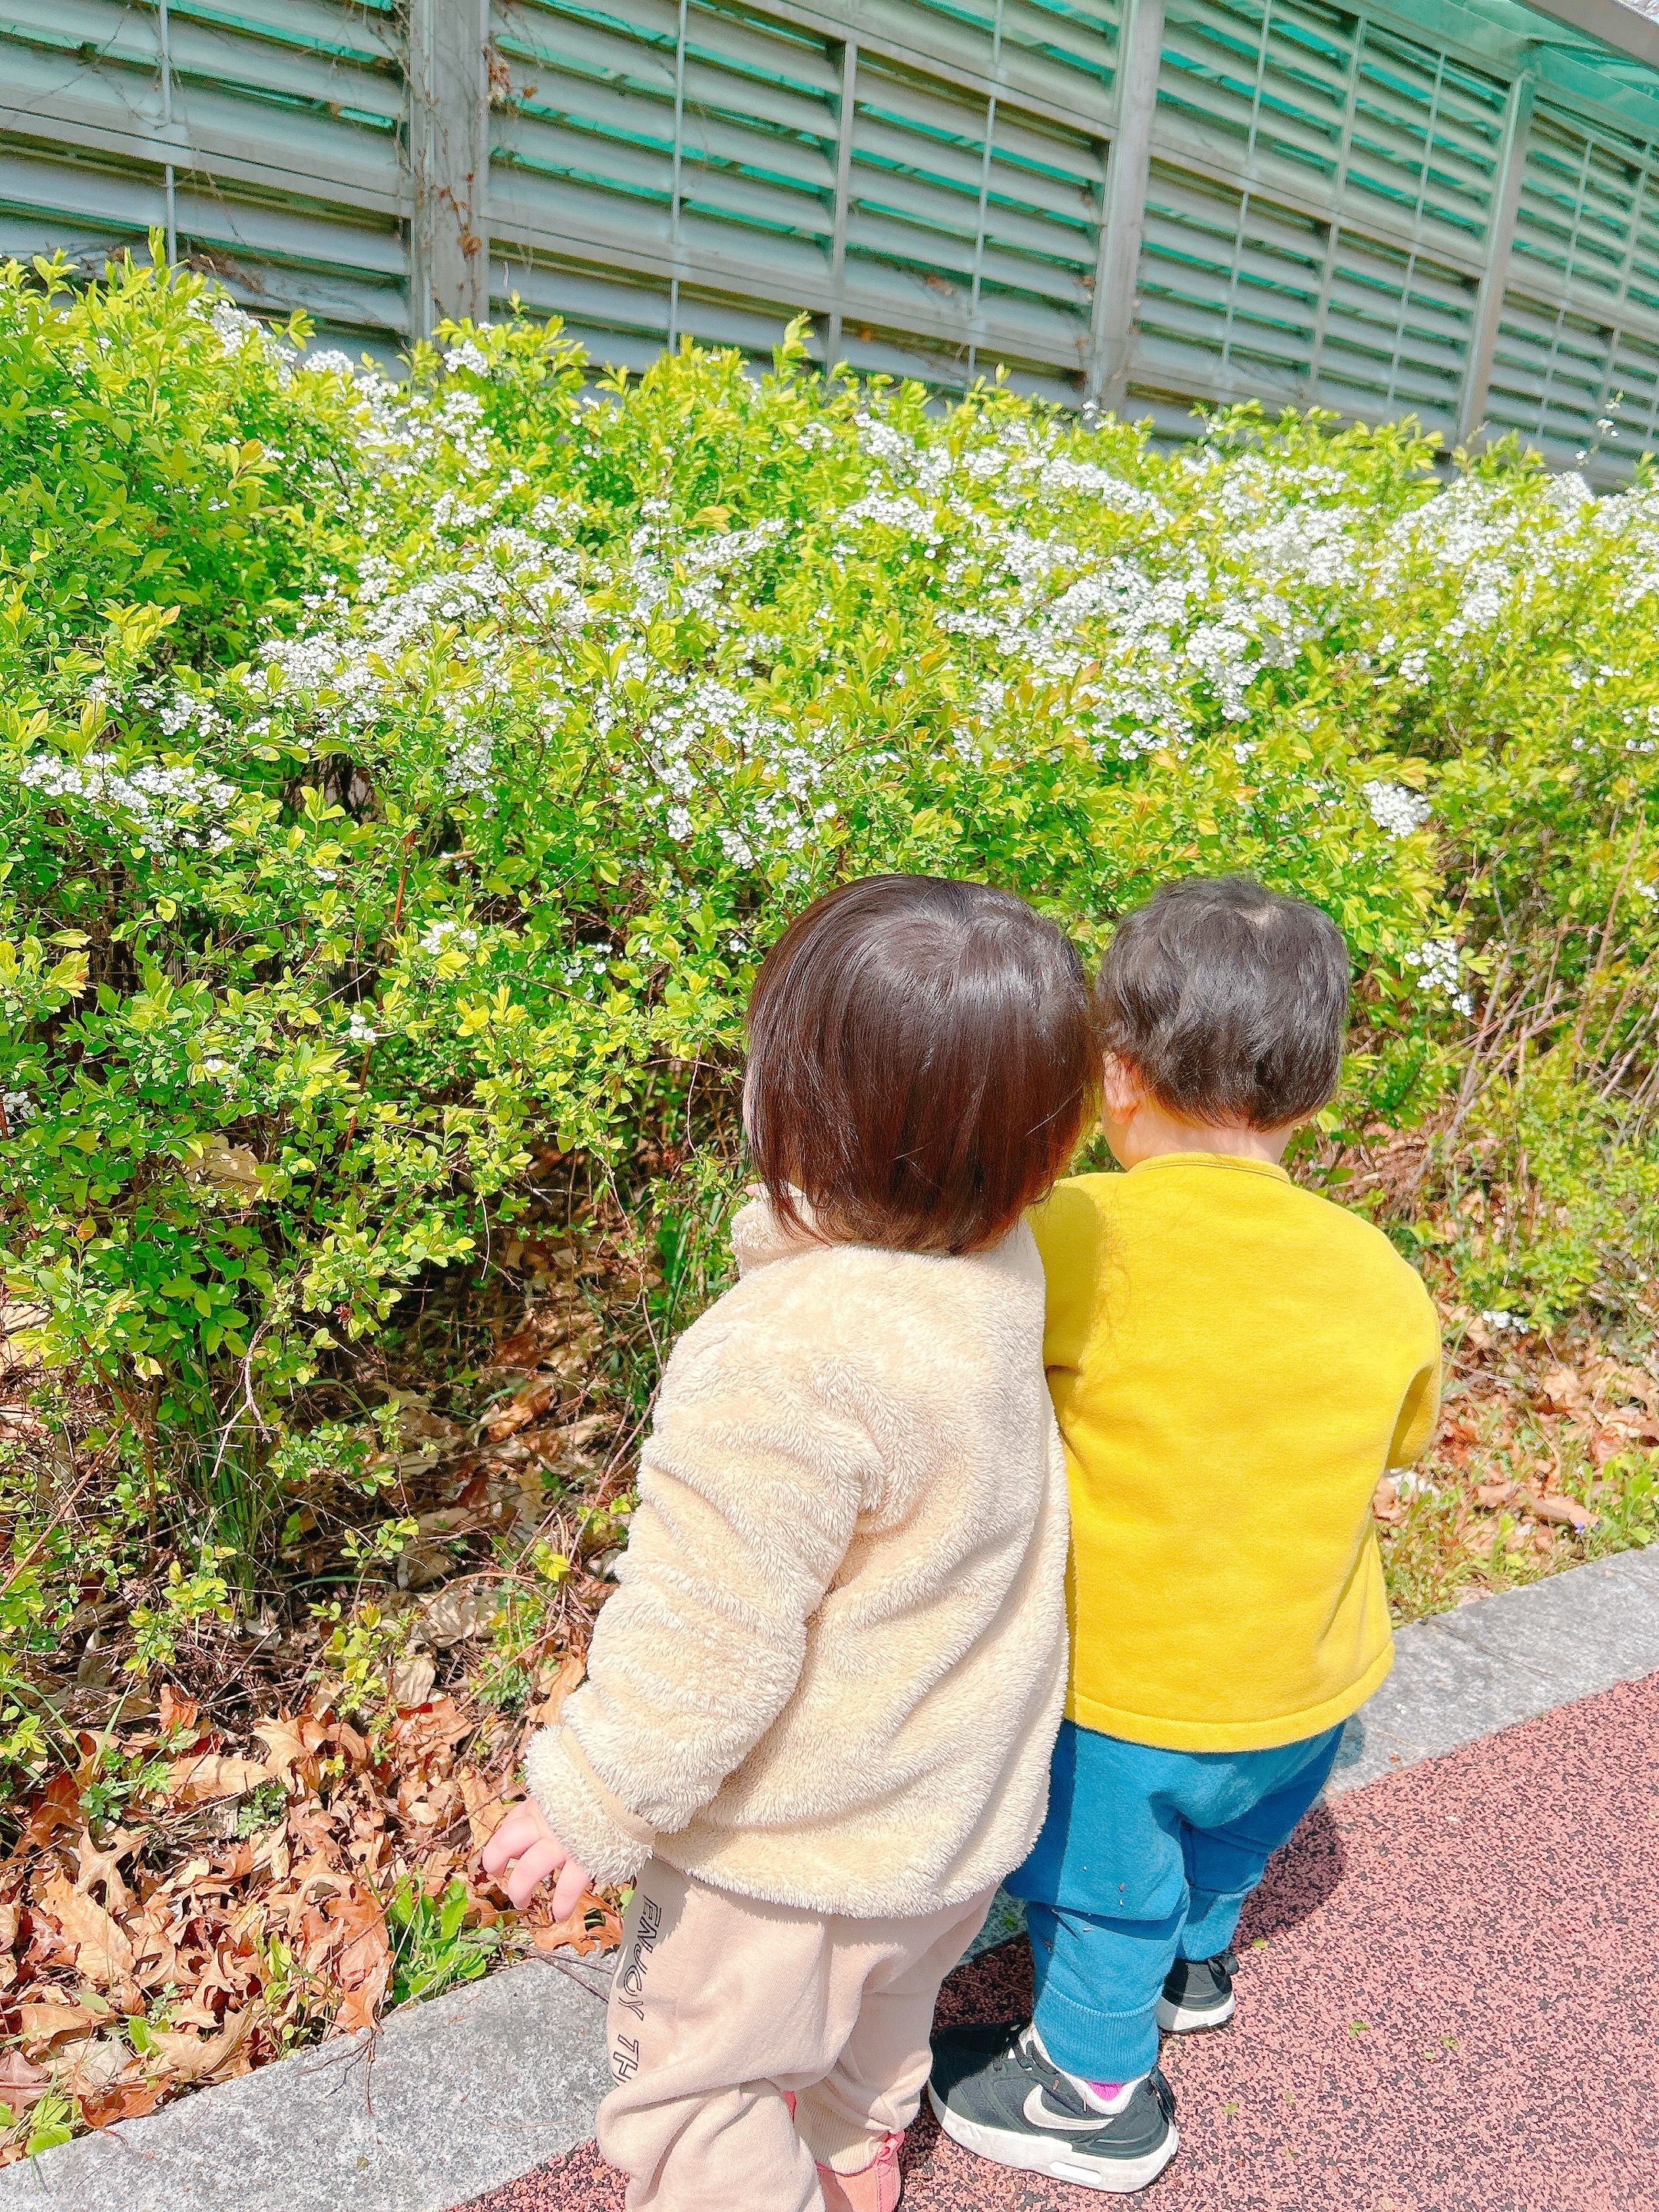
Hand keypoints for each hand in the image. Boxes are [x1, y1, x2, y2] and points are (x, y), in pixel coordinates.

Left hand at [482, 1799, 592, 1919]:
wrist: (628, 1787)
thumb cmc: (596, 1793)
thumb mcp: (563, 1793)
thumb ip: (545, 1808)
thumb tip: (527, 1826)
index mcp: (539, 1807)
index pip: (509, 1825)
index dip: (499, 1845)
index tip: (499, 1859)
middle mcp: (546, 1823)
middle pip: (507, 1843)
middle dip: (497, 1864)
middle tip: (501, 1878)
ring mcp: (563, 1842)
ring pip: (530, 1869)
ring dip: (520, 1890)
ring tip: (522, 1902)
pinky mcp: (585, 1858)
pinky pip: (568, 1886)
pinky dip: (561, 1903)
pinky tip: (559, 1914)